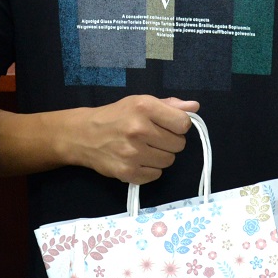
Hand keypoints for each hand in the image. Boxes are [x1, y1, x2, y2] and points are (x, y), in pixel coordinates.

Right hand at [70, 95, 200, 183]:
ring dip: (161, 156)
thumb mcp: (140, 102)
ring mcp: (133, 153)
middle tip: (154, 137)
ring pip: (169, 161)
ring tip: (145, 148)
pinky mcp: (127, 172)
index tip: (168, 125)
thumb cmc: (116, 116)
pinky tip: (138, 160)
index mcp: (145, 107)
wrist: (83, 135)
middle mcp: (139, 129)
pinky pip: (156, 175)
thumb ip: (169, 105)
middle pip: (179, 144)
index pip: (183, 123)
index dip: (179, 125)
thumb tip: (194, 107)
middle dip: (170, 141)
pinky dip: (150, 169)